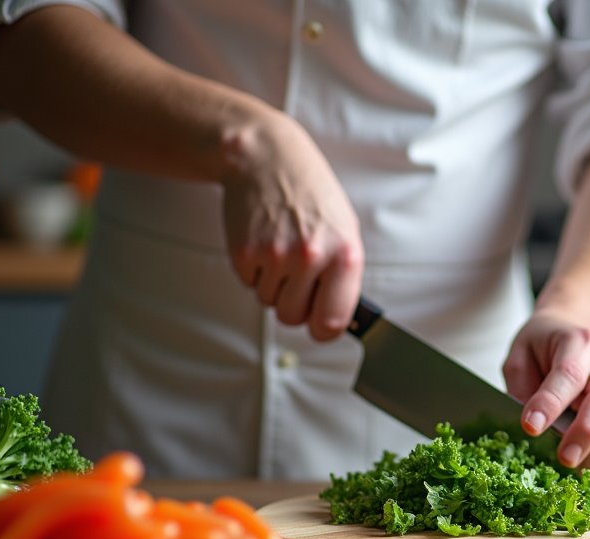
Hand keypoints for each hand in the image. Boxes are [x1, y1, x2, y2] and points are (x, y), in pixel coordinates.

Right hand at [220, 113, 363, 340]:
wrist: (268, 159)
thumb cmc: (310, 194)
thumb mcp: (344, 230)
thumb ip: (344, 276)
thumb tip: (340, 317)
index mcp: (344, 255)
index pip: (333, 321)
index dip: (324, 328)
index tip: (321, 324)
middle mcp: (311, 258)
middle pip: (293, 317)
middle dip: (294, 303)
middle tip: (297, 276)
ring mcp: (276, 256)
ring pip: (269, 302)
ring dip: (273, 284)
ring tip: (282, 250)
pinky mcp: (245, 253)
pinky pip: (249, 284)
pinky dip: (254, 271)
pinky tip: (264, 242)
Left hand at [503, 311, 589, 476]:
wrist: (580, 333)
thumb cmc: (545, 347)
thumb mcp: (521, 355)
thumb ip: (521, 387)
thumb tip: (529, 425)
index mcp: (579, 342)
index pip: (568, 374)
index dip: (550, 403)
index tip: (531, 427)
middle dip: (585, 434)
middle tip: (564, 459)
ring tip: (577, 472)